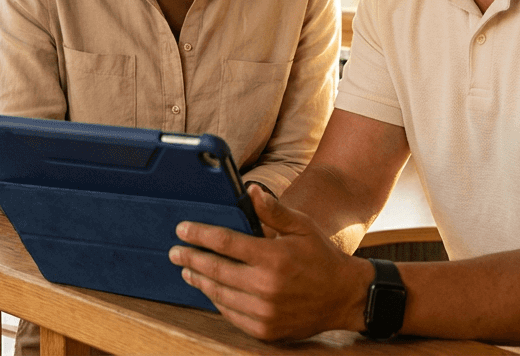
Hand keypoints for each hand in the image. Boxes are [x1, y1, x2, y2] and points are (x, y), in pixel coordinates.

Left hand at [168, 184, 373, 340]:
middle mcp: (266, 287)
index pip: (225, 243)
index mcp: (274, 258)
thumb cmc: (321, 257)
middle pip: (216, 270)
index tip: (182, 229)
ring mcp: (265, 312)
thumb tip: (251, 190)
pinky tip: (211, 290)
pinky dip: (218, 301)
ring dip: (200, 281)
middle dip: (191, 259)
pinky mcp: (265, 330)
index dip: (200, 234)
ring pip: (220, 295)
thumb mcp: (302, 227)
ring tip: (187, 271)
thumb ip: (274, 211)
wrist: (344, 297)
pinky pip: (232, 314)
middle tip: (175, 252)